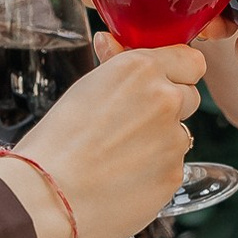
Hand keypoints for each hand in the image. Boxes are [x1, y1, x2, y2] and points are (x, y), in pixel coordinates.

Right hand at [0, 38, 206, 237]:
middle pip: (189, 96)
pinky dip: (154, 172)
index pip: (191, 61)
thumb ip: (116, 68)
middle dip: (169, 108)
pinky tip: (122, 179)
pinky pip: (172, 167)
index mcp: (141, 68)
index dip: (176, 73)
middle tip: (131, 125)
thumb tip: (112, 42)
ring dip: (160, 143)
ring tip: (118, 158)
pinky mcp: (174, 174)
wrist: (47, 195)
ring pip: (179, 135)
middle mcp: (165, 98)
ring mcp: (174, 138)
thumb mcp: (85, 88)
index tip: (161, 83)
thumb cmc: (55, 142)